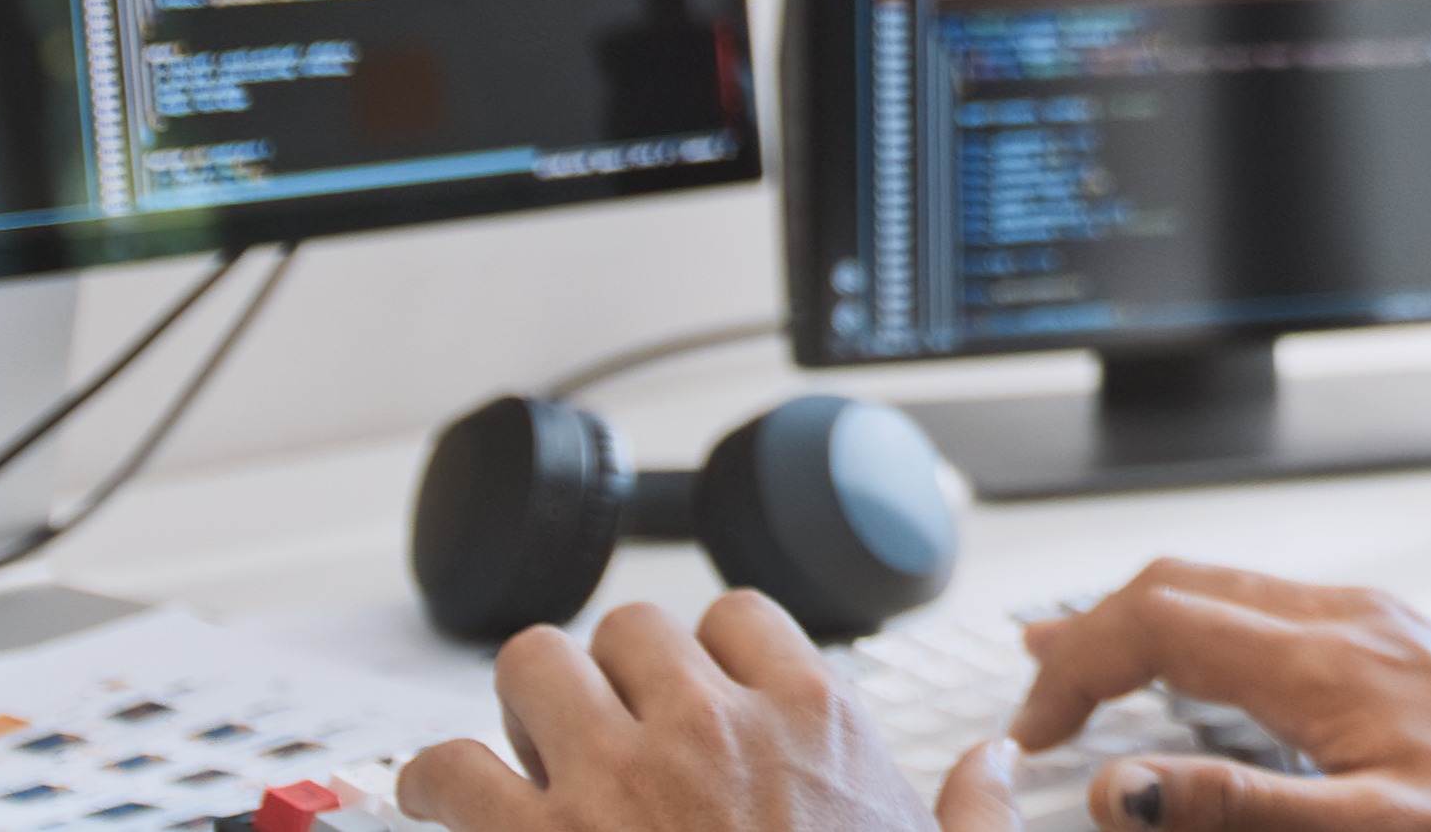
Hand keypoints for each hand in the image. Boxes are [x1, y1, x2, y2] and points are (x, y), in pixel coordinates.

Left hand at [399, 590, 1017, 831]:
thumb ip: (973, 814)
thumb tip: (995, 766)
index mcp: (811, 721)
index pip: (735, 617)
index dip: (707, 661)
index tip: (696, 701)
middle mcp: (709, 726)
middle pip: (627, 630)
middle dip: (611, 683)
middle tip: (608, 740)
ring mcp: (615, 777)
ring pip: (534, 663)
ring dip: (526, 712)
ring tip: (529, 760)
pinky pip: (449, 763)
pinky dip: (436, 782)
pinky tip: (446, 806)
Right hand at [1009, 562, 1430, 831]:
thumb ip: (1239, 813)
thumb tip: (1126, 793)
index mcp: (1327, 661)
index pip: (1159, 622)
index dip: (1076, 666)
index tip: (1035, 731)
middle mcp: (1347, 620)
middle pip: (1180, 584)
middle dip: (1091, 631)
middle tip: (1036, 697)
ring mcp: (1374, 621)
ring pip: (1225, 586)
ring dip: (1143, 621)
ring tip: (1083, 665)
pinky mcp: (1397, 637)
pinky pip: (1269, 606)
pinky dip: (1203, 626)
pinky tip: (1198, 664)